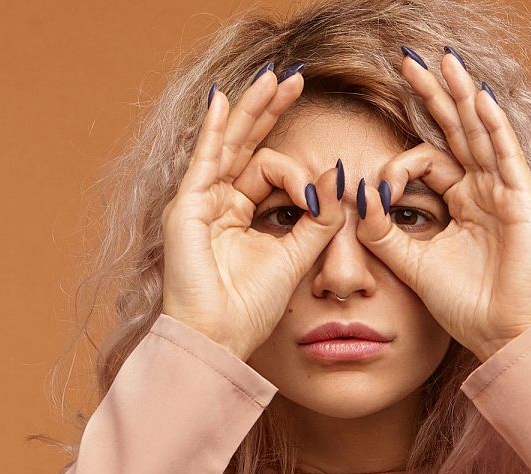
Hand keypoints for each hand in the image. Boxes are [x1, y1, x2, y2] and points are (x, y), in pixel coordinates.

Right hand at [160, 64, 342, 360]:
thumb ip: (320, 219)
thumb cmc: (251, 308)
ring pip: (231, 144)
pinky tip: (225, 101)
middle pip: (248, 145)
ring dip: (253, 110)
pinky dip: (215, 130)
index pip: (271, 171)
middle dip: (271, 111)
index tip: (323, 197)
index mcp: (242, 215)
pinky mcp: (189, 208)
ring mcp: (200, 202)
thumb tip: (341, 177)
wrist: (221, 337)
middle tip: (296, 80)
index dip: (303, 176)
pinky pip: (204, 160)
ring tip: (274, 79)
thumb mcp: (298, 256)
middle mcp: (219, 203)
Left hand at [353, 49, 530, 361]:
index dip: (399, 162)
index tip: (378, 187)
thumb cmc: (463, 305)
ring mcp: (505, 193)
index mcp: (460, 203)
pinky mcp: (523, 201)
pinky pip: (507, 154)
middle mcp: (483, 191)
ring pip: (481, 133)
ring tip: (445, 61)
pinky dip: (493, 125)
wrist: (499, 334)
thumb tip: (359, 195)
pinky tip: (477, 98)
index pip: (429, 160)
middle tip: (410, 60)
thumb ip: (384, 232)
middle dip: (434, 95)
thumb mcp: (411, 263)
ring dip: (462, 96)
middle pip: (456, 131)